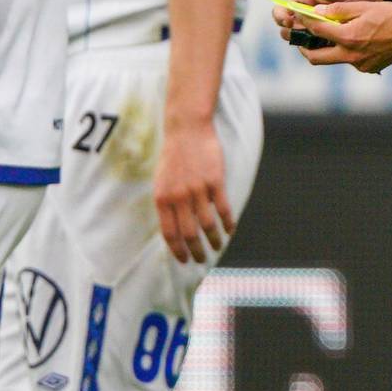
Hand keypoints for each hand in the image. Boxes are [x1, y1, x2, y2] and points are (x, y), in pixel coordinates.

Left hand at [154, 120, 233, 263]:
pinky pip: (223, 208)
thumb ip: (166, 203)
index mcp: (162, 198)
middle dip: (197, 251)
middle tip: (203, 259)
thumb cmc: (173, 156)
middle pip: (189, 233)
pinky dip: (227, 222)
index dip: (177, 250)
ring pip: (207, 224)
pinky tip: (230, 229)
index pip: (169, 233)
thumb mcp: (161, 181)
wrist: (187, 130)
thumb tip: (173, 227)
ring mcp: (198, 189)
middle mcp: (179, 197)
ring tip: (218, 247)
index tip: (185, 260)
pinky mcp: (215, 181)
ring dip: (214, 240)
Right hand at [274, 0, 379, 41]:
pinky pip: (314, 48)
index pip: (282, 8)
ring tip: (316, 40)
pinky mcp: (324, 42)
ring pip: (298, 40)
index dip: (281, 15)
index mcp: (304, 1)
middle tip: (302, 32)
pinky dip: (316, 49)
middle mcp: (305, 17)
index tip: (289, 19)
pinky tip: (326, 48)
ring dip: (302, 42)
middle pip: (286, 28)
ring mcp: (314, 30)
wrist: (374, 9)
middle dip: (290, 31)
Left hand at [297, 0, 391, 72]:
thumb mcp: (363, 6)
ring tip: (329, 36)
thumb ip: (338, 10)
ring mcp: (360, 64)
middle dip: (304, 48)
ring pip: (334, 59)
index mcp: (348, 38)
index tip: (300, 15)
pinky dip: (346, 51)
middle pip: (316, 58)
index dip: (305, 21)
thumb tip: (318, 12)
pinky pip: (350, 61)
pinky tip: (354, 41)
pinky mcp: (369, 68)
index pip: (317, 30)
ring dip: (328, 49)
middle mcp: (351, 55)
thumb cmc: (391, 15)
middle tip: (301, 40)